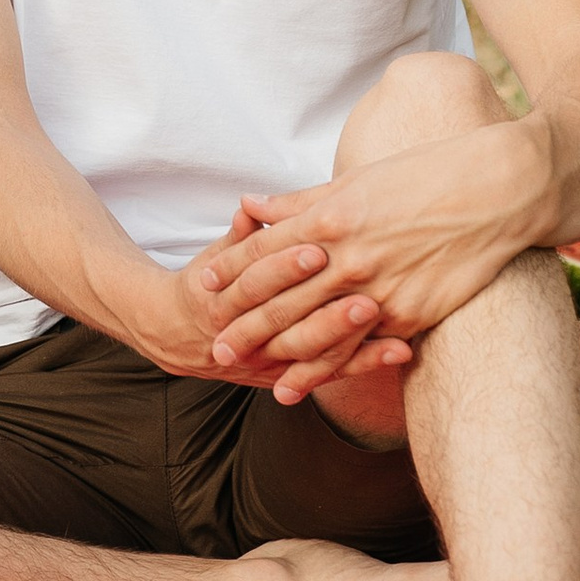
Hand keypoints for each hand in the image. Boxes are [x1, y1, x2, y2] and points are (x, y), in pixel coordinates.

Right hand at [141, 251, 411, 404]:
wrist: (179, 337)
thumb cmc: (211, 283)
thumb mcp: (217, 256)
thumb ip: (241, 235)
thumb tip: (250, 205)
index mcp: (223, 296)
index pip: (256, 280)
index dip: (283, 265)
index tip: (316, 248)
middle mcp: (245, 334)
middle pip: (286, 320)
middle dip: (324, 309)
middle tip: (362, 293)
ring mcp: (270, 359)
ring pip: (310, 352)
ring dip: (349, 335)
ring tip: (381, 314)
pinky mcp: (293, 375)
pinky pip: (332, 372)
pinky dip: (367, 362)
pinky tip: (400, 350)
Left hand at [198, 116, 559, 376]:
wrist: (497, 190)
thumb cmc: (426, 176)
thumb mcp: (356, 181)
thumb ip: (301, 202)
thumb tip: (252, 206)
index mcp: (332, 217)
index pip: (267, 250)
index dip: (232, 272)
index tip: (204, 290)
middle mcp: (349, 256)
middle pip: (282, 298)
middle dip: (244, 326)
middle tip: (212, 349)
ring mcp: (380, 289)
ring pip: (316, 331)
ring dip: (279, 357)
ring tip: (247, 375)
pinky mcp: (410, 313)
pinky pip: (359, 348)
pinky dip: (327, 370)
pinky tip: (302, 386)